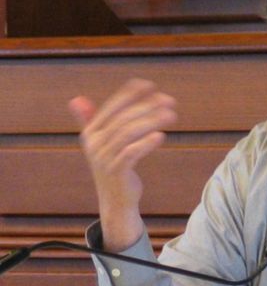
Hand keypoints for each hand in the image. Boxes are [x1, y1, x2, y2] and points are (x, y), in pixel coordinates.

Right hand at [69, 79, 176, 250]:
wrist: (116, 200)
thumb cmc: (114, 167)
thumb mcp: (102, 143)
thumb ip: (91, 121)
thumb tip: (76, 100)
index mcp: (91, 132)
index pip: (112, 106)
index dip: (130, 94)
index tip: (150, 85)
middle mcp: (94, 143)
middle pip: (124, 118)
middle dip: (147, 106)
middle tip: (169, 101)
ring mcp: (103, 158)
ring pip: (128, 132)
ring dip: (151, 121)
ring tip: (171, 115)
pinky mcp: (115, 171)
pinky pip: (131, 153)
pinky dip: (146, 143)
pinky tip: (161, 135)